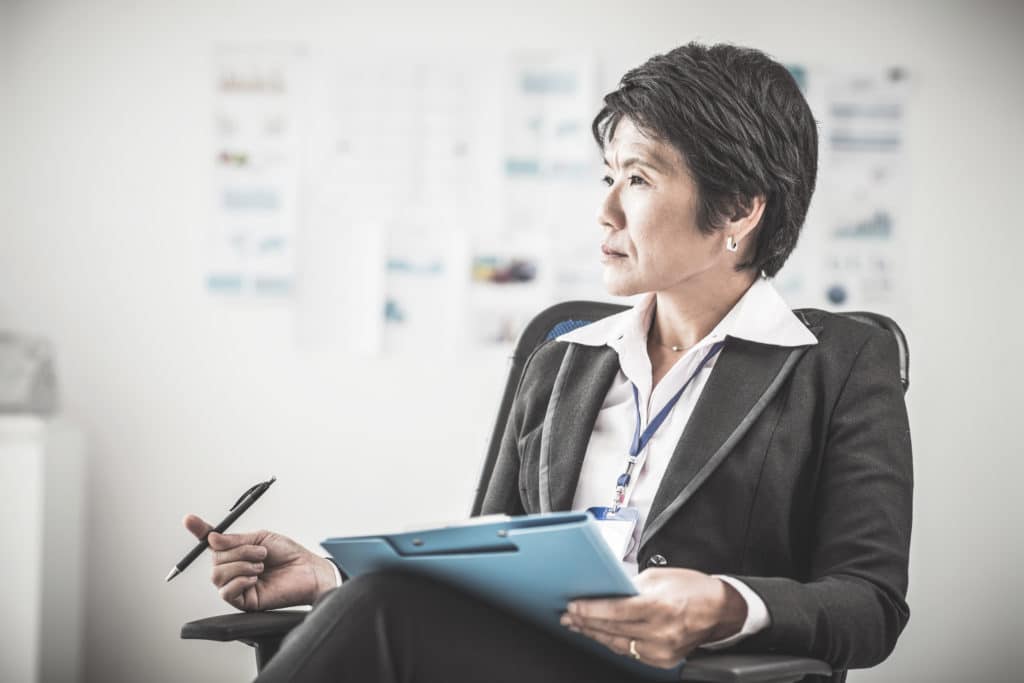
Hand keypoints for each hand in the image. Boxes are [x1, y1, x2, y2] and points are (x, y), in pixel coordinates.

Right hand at [183, 514, 337, 611]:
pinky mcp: (243, 601)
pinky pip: (225, 593)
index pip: (212, 542)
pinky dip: (239, 581)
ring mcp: (236, 585)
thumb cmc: (288, 554)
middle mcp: (233, 568)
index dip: (199, 530)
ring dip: (241, 566)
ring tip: (261, 565)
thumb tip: (211, 538)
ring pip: (217, 575)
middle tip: (261, 553)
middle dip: (239, 552)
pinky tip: (254, 578)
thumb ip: (235, 540)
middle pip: (214, 560)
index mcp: (236, 551)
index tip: (188, 519)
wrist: (308, 570)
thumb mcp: (261, 538)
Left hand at [559, 568, 746, 668]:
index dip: (591, 609)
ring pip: (618, 644)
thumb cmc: (692, 588)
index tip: (573, 606)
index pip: (616, 611)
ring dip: (595, 634)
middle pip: (613, 629)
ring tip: (579, 626)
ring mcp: (663, 650)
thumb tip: (605, 592)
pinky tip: (601, 635)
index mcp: (660, 606)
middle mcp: (661, 632)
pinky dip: (614, 643)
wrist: (721, 610)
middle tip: (568, 616)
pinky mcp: (664, 660)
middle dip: (586, 622)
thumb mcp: (659, 577)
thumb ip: (631, 586)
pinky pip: (632, 653)